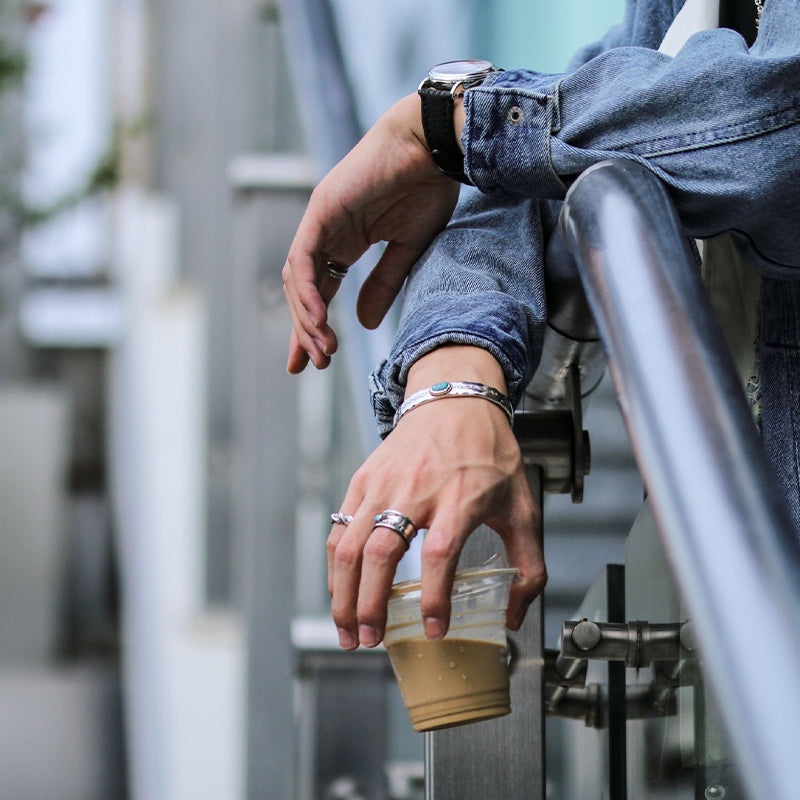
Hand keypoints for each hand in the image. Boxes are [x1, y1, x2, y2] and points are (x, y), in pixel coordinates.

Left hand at [282, 93, 460, 373]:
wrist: (435, 145)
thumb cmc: (427, 187)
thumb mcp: (407, 249)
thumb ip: (383, 285)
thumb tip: (365, 325)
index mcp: (345, 241)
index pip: (321, 290)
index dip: (315, 326)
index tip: (316, 360)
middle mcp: (327, 233)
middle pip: (304, 290)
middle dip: (305, 330)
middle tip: (313, 363)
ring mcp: (321, 220)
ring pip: (299, 278)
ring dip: (307, 317)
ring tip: (322, 350)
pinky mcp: (322, 209)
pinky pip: (305, 257)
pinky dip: (308, 290)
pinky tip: (316, 319)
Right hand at [326, 346, 546, 649]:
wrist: (454, 399)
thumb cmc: (488, 452)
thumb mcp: (522, 505)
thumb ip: (529, 565)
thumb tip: (514, 614)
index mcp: (459, 498)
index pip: (440, 555)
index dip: (434, 598)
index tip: (434, 630)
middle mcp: (415, 491)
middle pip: (379, 554)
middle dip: (369, 605)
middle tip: (371, 640)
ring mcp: (383, 485)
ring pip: (350, 545)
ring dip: (342, 593)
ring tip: (348, 629)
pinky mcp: (364, 480)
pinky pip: (340, 528)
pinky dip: (336, 566)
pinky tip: (340, 591)